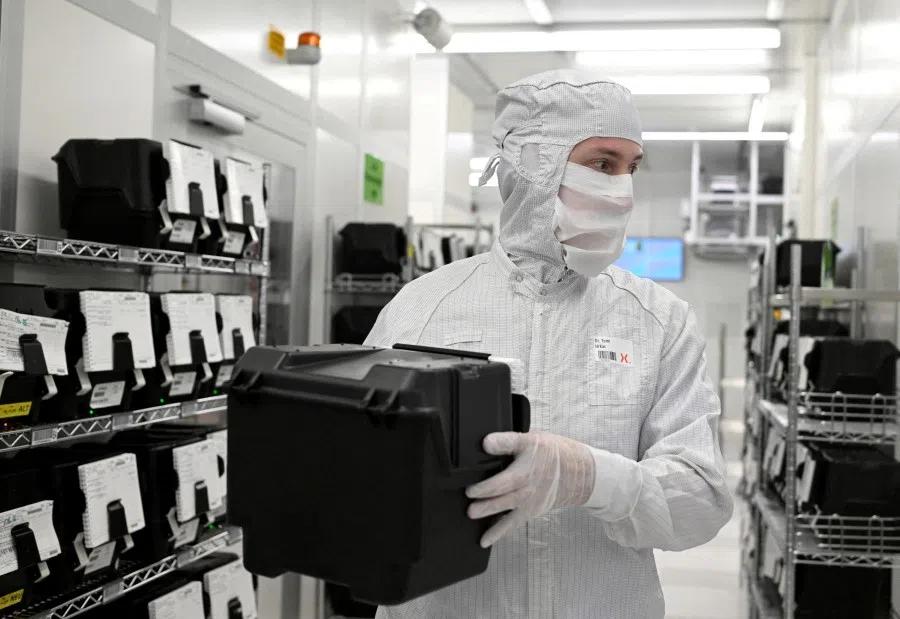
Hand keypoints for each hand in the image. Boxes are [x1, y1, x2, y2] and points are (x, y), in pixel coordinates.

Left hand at [466, 431, 595, 547]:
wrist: (577, 475)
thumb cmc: (552, 455)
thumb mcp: (532, 439)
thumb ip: (508, 441)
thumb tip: (485, 442)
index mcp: (530, 455)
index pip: (512, 447)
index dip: (497, 444)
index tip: (485, 444)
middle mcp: (529, 479)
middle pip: (506, 483)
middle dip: (486, 488)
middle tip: (469, 491)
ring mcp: (529, 498)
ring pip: (507, 504)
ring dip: (489, 509)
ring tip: (472, 512)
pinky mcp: (529, 511)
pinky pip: (512, 523)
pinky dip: (498, 532)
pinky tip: (485, 540)